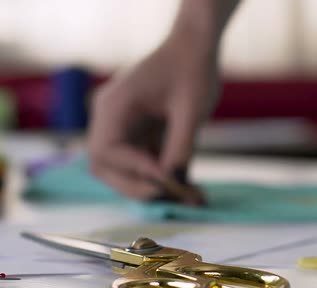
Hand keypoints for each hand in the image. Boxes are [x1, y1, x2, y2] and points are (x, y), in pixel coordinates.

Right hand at [89, 36, 217, 203]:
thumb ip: (180, 146)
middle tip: (174, 198)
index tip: (167, 182)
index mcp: (114, 106)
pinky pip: (145, 162)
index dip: (134, 171)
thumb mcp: (192, 109)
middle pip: (107, 166)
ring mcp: (124, 126)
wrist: (196, 47)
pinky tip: (191, 188)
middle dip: (138, 187)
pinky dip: (164, 177)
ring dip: (154, 187)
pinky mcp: (140, 133)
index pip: (108, 151)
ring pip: (125, 169)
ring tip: (189, 198)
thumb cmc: (193, 70)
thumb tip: (174, 182)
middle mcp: (111, 119)